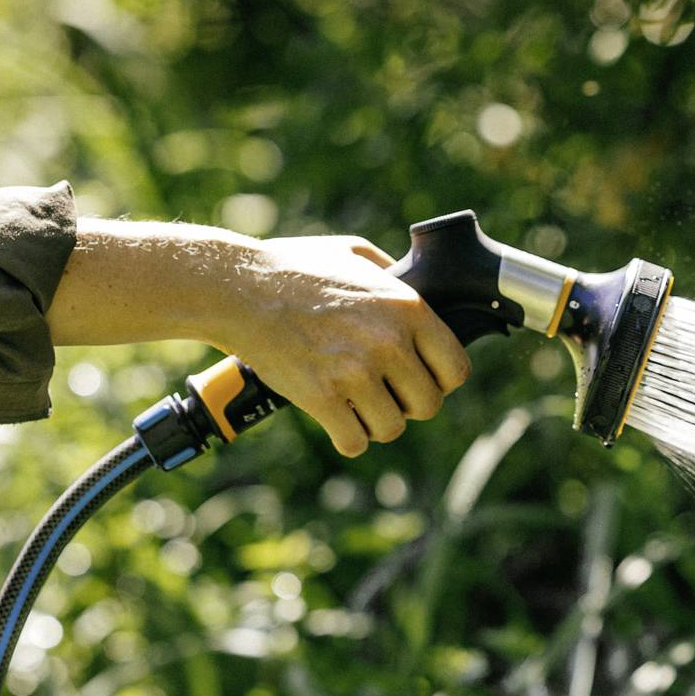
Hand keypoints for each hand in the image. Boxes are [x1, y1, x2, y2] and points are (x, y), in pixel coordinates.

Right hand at [220, 234, 471, 457]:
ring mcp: (356, 372)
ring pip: (392, 428)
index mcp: (408, 308)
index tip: (419, 379)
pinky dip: (347, 437)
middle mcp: (389, 342)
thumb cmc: (294, 267)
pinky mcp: (322, 397)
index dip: (440, 380)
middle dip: (408, 405)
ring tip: (357, 405)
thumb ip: (392, 275)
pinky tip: (336, 419)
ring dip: (376, 423)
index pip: (456, 369)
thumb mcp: (354, 253)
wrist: (238, 288)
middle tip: (384, 393)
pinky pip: (354, 442)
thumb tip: (413, 289)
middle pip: (428, 404)